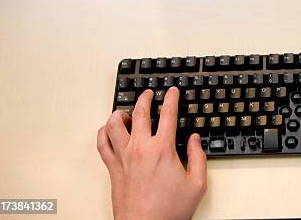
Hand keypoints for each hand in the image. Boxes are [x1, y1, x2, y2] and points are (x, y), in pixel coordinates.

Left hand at [97, 87, 206, 219]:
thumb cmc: (168, 211)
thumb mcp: (196, 184)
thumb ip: (198, 157)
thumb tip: (195, 140)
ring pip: (114, 124)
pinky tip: (110, 130)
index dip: (171, 99)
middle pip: (140, 112)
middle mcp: (140, 149)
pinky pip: (102, 143)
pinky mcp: (112, 168)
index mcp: (162, 150)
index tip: (172, 92)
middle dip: (146, 98)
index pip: (168, 114)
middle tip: (150, 94)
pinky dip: (104, 132)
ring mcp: (123, 157)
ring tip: (128, 111)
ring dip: (121, 113)